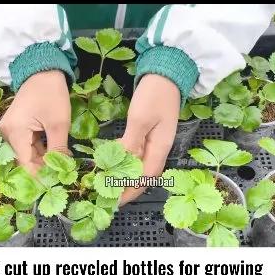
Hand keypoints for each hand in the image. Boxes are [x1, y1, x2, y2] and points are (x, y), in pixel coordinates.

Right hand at [0, 71, 71, 172]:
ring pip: (27, 153)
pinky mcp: (17, 127)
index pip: (25, 164)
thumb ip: (58, 149)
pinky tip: (56, 153)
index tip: (57, 183)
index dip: (40, 175)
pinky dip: (41, 150)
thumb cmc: (51, 94)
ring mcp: (11, 130)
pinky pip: (28, 145)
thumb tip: (62, 171)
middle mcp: (7, 134)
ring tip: (63, 164)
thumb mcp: (59, 124)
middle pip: (25, 160)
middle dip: (43, 168)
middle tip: (63, 174)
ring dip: (44, 159)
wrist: (43, 71)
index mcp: (15, 133)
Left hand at [119, 74, 179, 204]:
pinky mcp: (149, 133)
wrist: (166, 72)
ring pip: (140, 166)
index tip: (114, 201)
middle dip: (128, 188)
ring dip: (126, 177)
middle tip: (108, 196)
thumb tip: (120, 164)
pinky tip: (113, 164)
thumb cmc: (155, 94)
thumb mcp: (140, 118)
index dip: (130, 192)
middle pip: (144, 176)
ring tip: (108, 185)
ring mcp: (155, 141)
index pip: (145, 178)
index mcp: (160, 148)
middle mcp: (159, 148)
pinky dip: (125, 161)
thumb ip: (131, 142)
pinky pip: (137, 154)